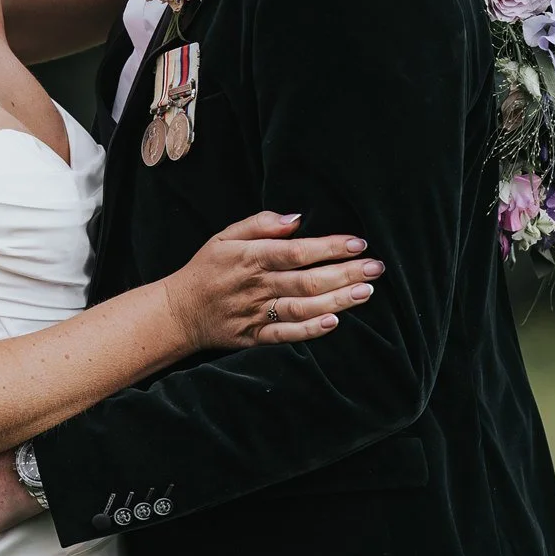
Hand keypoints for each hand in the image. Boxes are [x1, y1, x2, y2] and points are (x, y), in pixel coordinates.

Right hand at [162, 211, 383, 351]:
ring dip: (336, 301)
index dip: (329, 247)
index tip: (359, 243)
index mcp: (250, 257)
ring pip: (301, 307)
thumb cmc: (206, 269)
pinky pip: (285, 335)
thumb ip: (260, 224)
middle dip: (344, 273)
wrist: (178, 311)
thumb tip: (296, 218)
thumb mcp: (225, 237)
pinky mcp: (254, 337)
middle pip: (306, 280)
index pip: (296, 251)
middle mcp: (255, 286)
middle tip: (376, 268)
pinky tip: (334, 323)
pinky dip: (309, 330)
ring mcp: (255, 314)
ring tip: (365, 293)